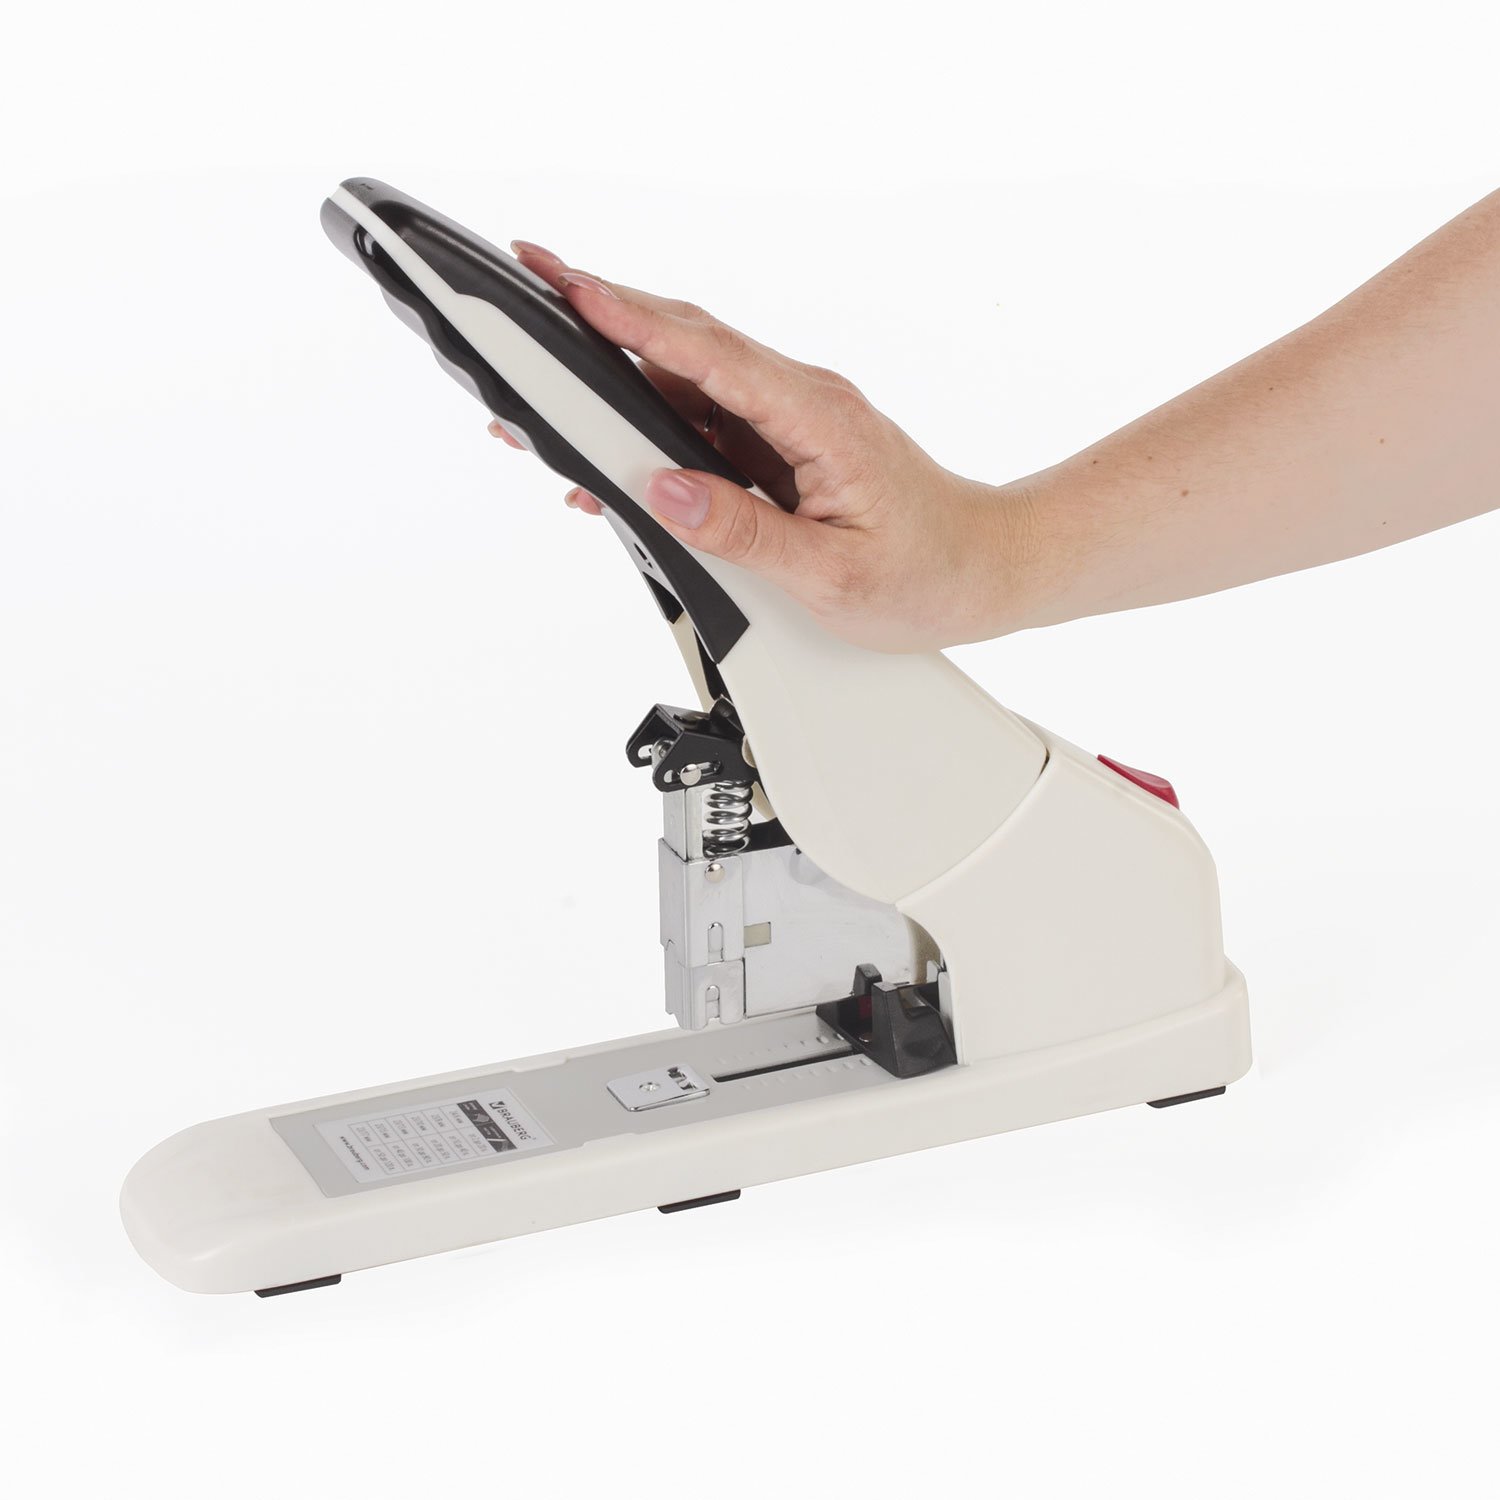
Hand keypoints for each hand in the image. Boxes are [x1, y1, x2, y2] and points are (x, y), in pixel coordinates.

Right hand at [488, 240, 1040, 651]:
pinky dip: (654, 425)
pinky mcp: (784, 443)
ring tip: (547, 389)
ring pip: (690, 380)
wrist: (987, 568)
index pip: (708, 353)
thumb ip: (744, 532)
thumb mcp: (831, 573)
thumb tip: (667, 493)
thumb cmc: (928, 572)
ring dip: (619, 377)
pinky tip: (614, 452)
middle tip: (529, 285)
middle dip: (604, 312)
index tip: (568, 288)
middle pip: (688, 342)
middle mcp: (801, 401)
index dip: (632, 316)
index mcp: (816, 417)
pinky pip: (708, 420)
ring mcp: (791, 419)